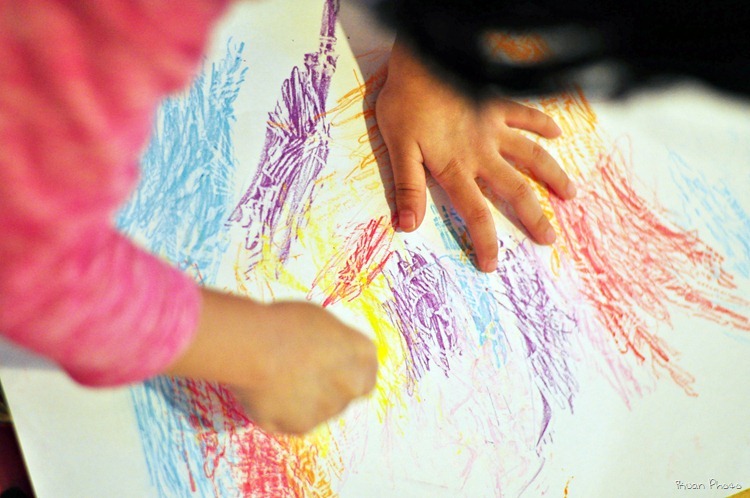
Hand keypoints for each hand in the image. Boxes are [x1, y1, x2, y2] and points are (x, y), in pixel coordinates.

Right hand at [166, 290, 377, 433]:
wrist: (254, 349)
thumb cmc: (286, 325)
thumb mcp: (323, 323)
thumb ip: (337, 345)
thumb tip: (332, 357)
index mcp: (363, 355)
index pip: (366, 369)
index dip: (346, 367)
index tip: (329, 362)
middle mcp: (353, 387)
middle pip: (346, 392)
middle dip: (330, 386)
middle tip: (301, 371)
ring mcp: (328, 410)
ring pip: (320, 408)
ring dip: (306, 398)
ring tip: (278, 376)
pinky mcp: (302, 427)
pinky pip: (294, 419)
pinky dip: (283, 410)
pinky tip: (267, 389)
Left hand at [376, 40, 575, 271]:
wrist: (421, 61)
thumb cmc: (405, 104)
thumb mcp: (398, 148)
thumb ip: (408, 186)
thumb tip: (408, 225)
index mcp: (456, 168)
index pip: (476, 214)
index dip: (486, 242)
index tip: (492, 265)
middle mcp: (482, 153)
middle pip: (515, 191)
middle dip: (534, 217)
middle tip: (550, 238)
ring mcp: (494, 128)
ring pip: (532, 156)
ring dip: (552, 176)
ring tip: (571, 194)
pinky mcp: (498, 105)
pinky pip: (527, 116)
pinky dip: (543, 124)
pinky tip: (557, 133)